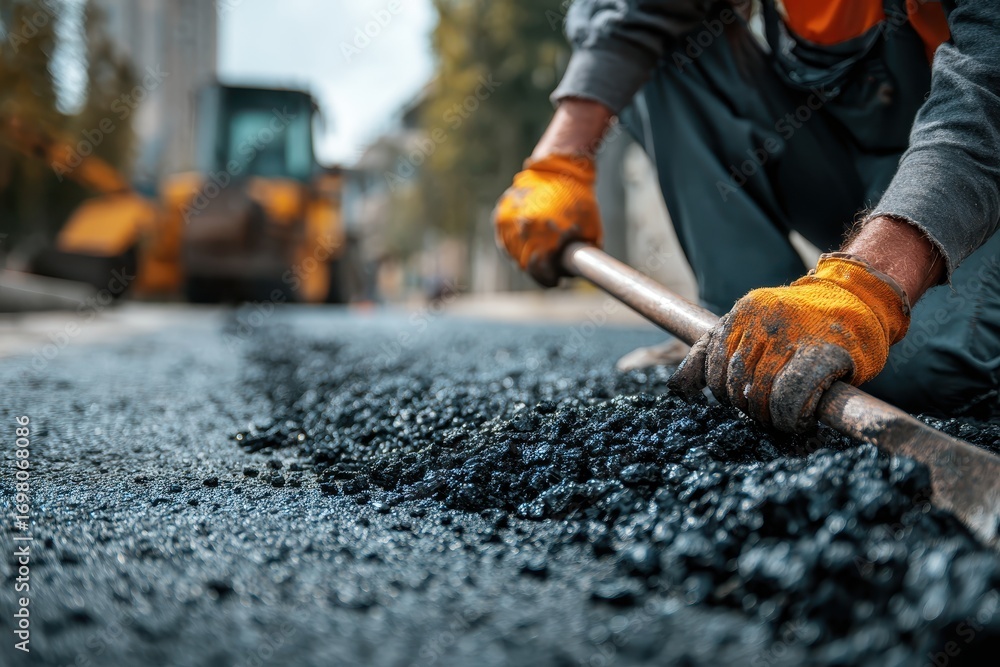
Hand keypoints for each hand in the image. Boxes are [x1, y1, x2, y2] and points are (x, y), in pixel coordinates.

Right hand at [492, 154, 602, 286]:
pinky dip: (516, 241)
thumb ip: (582, 256)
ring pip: (513, 252)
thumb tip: (573, 275)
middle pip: (525, 264)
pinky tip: (529, 237)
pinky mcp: (500, 214)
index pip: (540, 272)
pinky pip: (505, 237)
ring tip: (540, 248)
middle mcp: (522, 231)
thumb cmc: (578, 200)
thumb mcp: (591, 230)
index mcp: (544, 237)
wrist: (558, 167)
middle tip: (550, 265)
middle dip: (539, 267)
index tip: (556, 281)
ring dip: (526, 255)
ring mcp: (508, 222)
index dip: (548, 280)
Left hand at [668, 253, 910, 432]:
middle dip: (746, 406)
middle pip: (735, 383)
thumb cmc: (801, 321)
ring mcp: (793, 335)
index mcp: (743, 310)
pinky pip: (788, 398)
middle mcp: (765, 320)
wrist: (860, 298)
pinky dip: (788, 418)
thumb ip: (712, 351)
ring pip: (759, 393)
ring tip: (782, 416)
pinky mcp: (823, 354)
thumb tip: (678, 390)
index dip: (724, 391)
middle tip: (765, 411)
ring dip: (767, 416)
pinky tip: (799, 421)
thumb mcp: (750, 325)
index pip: (713, 366)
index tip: (742, 397)